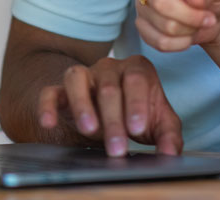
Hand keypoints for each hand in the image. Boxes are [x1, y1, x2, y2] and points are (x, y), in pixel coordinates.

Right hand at [35, 54, 180, 155]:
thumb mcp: (159, 123)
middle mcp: (110, 66)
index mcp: (137, 68)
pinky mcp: (61, 89)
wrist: (110, 113)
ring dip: (82, 105)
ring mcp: (84, 75)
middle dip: (113, 120)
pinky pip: (50, 92)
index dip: (137, 104)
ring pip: (78, 80)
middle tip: (117, 147)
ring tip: (89, 129)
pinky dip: (48, 105)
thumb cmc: (137, 114)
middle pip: (109, 87)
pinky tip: (49, 122)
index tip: (137, 129)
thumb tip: (171, 154)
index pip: (137, 80)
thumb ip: (169, 135)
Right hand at [69, 0, 219, 49]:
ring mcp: (143, 11)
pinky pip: (162, 44)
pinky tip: (190, 35)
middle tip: (207, 13)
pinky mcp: (146, 32)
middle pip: (158, 3)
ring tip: (202, 20)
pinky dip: (183, 44)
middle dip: (189, 13)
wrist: (215, 18)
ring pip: (162, 27)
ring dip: (189, 29)